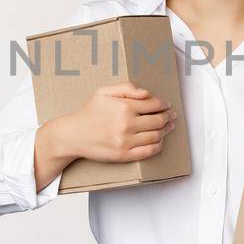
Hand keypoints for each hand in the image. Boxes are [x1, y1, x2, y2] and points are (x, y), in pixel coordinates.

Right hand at [44, 81, 175, 163]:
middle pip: (158, 120)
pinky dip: (158, 146)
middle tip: (171, 115)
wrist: (73, 135)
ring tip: (168, 127)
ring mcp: (126, 141)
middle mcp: (127, 124)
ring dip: (166, 130)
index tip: (166, 104)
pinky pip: (148, 151)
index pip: (154, 104)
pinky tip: (159, 141)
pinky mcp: (124, 155)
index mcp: (124, 107)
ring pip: (156, 136)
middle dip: (167, 117)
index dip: (164, 104)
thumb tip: (146, 93)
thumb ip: (126, 88)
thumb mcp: (104, 92)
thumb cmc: (89, 113)